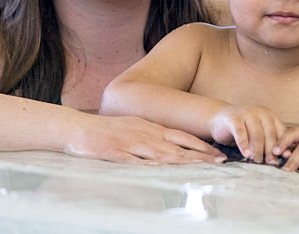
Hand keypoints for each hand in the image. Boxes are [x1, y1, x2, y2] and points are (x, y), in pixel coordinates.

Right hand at [66, 113, 224, 164]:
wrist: (78, 128)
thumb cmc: (107, 130)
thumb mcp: (134, 128)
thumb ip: (152, 137)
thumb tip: (170, 149)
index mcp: (151, 128)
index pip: (182, 137)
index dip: (201, 146)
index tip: (218, 154)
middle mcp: (146, 134)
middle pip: (178, 146)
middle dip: (201, 155)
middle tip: (221, 161)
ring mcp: (132, 144)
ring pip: (162, 153)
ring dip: (184, 161)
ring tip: (202, 168)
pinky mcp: (117, 153)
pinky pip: (136, 161)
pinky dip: (152, 165)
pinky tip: (164, 170)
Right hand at [209, 105, 287, 164]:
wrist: (220, 118)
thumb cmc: (244, 129)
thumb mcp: (259, 133)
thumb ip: (272, 142)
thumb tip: (288, 155)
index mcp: (270, 116)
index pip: (280, 132)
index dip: (283, 146)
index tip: (284, 159)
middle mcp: (261, 113)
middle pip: (269, 134)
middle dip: (271, 150)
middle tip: (272, 164)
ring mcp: (248, 113)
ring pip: (256, 134)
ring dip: (258, 149)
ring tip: (258, 161)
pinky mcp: (234, 118)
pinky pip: (241, 133)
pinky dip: (244, 145)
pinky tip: (246, 154)